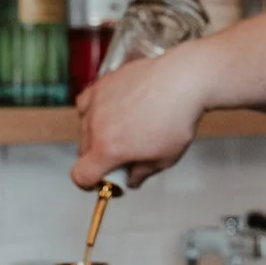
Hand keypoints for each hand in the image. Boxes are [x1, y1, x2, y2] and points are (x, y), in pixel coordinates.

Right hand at [72, 43, 210, 190]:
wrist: (184, 80)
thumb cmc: (178, 118)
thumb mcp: (164, 159)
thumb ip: (141, 173)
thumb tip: (132, 179)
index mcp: (108, 149)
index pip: (81, 176)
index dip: (89, 184)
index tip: (100, 181)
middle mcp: (96, 125)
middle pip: (84, 152)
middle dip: (99, 158)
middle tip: (122, 155)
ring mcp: (97, 102)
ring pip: (85, 127)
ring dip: (97, 134)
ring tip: (124, 130)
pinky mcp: (102, 84)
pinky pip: (87, 103)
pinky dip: (94, 111)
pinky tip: (111, 112)